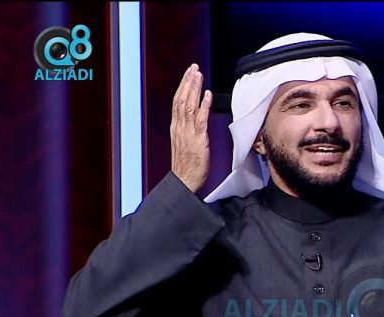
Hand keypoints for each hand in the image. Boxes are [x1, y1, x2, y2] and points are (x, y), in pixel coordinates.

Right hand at [170, 63, 211, 192]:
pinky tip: (207, 94)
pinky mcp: (198, 139)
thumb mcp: (185, 142)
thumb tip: (195, 116)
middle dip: (187, 82)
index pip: (178, 101)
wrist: (184, 181)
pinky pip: (200, 119)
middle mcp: (179, 127)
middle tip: (193, 67)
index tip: (189, 73)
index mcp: (176, 127)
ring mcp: (187, 132)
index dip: (183, 86)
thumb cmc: (187, 165)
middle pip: (181, 99)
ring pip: (188, 105)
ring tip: (198, 74)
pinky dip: (203, 105)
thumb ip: (188, 128)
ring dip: (194, 89)